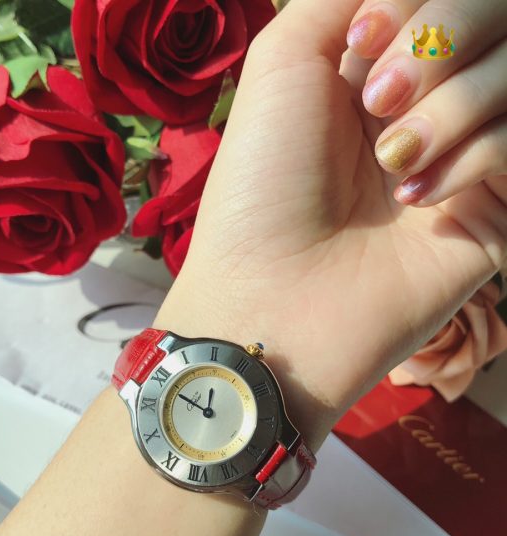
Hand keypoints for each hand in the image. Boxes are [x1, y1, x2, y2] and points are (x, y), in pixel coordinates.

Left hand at [154, 0, 506, 451]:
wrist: (273, 295)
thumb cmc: (262, 182)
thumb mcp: (283, 62)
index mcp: (375, 65)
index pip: (441, 1)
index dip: (420, 4)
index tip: (365, 38)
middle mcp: (425, 104)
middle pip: (493, 21)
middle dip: (444, 36)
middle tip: (379, 99)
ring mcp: (462, 156)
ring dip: (456, 104)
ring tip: (393, 160)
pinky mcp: (493, 211)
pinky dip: (478, 156)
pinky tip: (419, 200)